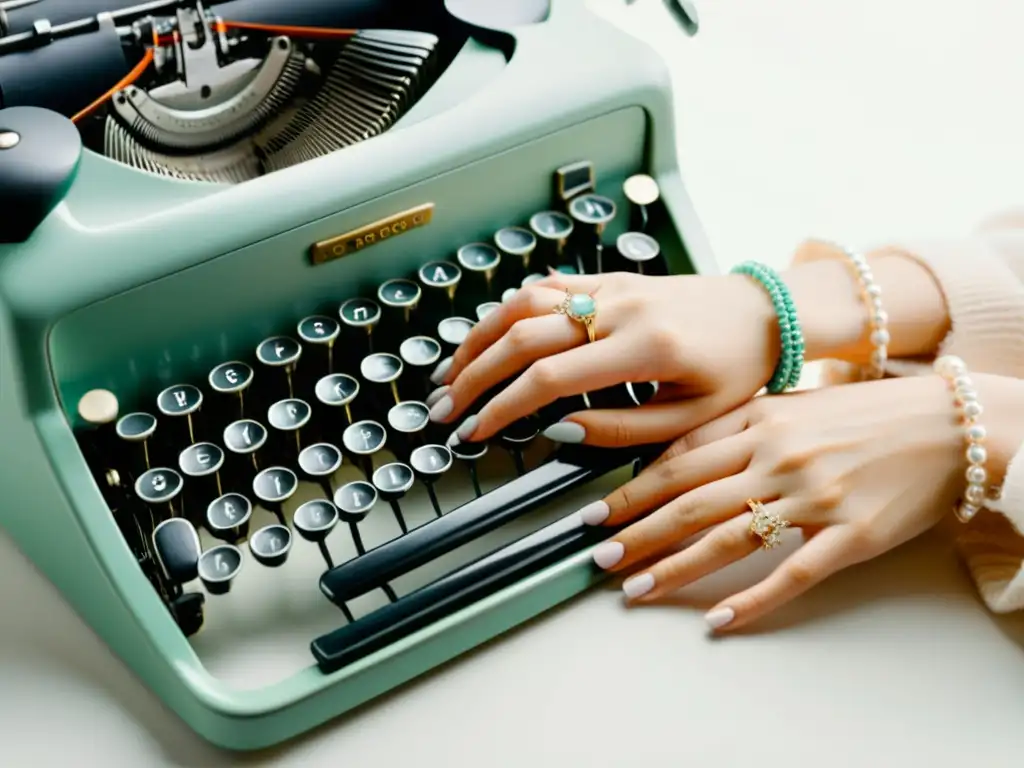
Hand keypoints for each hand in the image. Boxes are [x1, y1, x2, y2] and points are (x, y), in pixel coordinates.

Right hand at [427, 270, 782, 443]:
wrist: (769, 314)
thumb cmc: (739, 369)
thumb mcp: (691, 417)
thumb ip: (621, 429)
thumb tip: (559, 431)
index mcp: (642, 349)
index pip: (548, 378)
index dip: (501, 408)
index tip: (475, 432)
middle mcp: (618, 309)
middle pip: (521, 334)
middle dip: (474, 374)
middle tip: (446, 408)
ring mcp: (611, 287)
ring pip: (524, 301)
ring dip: (480, 336)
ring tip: (452, 370)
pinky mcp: (610, 279)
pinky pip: (547, 285)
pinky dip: (508, 308)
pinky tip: (490, 334)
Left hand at [577, 373, 1018, 630]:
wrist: (948, 425)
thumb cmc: (867, 413)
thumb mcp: (795, 403)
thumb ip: (740, 425)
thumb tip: (681, 451)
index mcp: (761, 421)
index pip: (679, 457)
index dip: (633, 486)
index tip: (600, 508)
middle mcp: (778, 455)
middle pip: (688, 499)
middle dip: (636, 529)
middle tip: (598, 553)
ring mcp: (813, 496)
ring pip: (725, 538)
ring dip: (672, 567)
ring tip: (635, 589)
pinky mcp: (849, 534)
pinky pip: (790, 574)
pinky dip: (750, 600)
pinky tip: (717, 621)